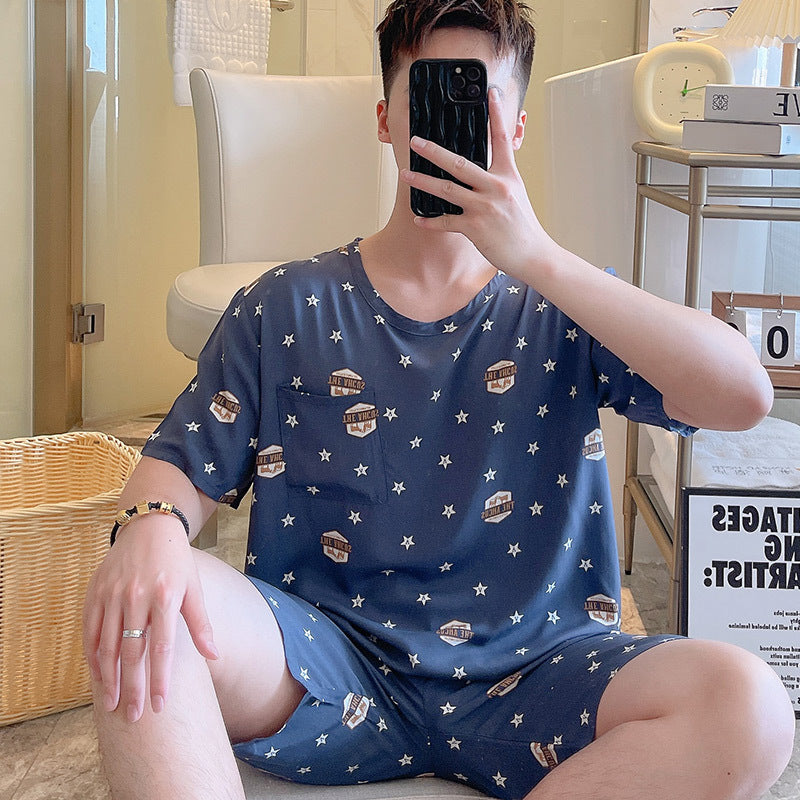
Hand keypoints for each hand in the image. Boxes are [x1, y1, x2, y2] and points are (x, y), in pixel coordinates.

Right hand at [82, 521, 218, 721]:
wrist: (149, 528)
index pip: (162, 648)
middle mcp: (136, 597)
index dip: (160, 680)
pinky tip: (97, 677)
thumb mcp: (194, 588)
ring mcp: (112, 595)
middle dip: (133, 688)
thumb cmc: (176, 562)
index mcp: (165, 597)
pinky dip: (92, 657)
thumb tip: (214, 656)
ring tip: (112, 705)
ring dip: (108, 680)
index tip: (160, 706)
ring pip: (107, 646)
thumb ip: (201, 624)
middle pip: (132, 652)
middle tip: (133, 717)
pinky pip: (90, 632)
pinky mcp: (95, 593)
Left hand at [401, 87, 556, 278]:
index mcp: (508, 176)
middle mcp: (496, 188)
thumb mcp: (516, 194)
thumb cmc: (523, 226)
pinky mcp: (476, 228)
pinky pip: (446, 222)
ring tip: (405, 175)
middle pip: (460, 163)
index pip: (502, 139)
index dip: (497, 114)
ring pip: (447, 190)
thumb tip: (480, 168)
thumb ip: (499, 178)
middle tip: (416, 142)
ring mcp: (485, 208)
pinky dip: (431, 221)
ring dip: (423, 182)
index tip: (489, 94)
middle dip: (434, 152)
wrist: (533, 254)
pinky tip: (419, 218)